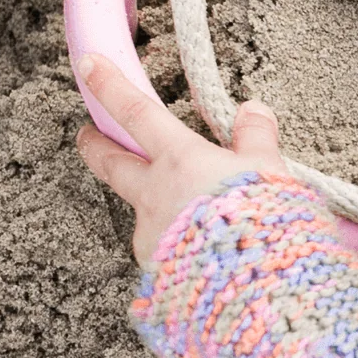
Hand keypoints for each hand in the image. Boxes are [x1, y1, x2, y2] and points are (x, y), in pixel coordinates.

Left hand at [75, 59, 289, 262]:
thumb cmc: (266, 225)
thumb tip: (252, 110)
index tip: (88, 66)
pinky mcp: (156, 272)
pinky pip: (159, 250)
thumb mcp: (271, 172)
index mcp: (181, 160)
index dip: (109, 86)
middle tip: (86, 135)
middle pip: (110, 162)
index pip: (136, 113)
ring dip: (148, 202)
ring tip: (183, 213)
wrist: (256, 291)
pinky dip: (172, 245)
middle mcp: (155, 194)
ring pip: (140, 209)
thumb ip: (257, 139)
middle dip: (95, 144)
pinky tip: (197, 254)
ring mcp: (151, 234)